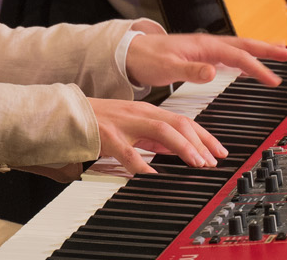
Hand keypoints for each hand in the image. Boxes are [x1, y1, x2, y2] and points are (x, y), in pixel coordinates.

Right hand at [87, 98, 225, 173]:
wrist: (67, 113)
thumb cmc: (100, 122)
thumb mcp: (133, 126)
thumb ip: (154, 138)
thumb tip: (177, 149)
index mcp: (148, 112)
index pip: (184, 121)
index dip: (205, 136)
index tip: (219, 152)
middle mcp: (140, 114)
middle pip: (178, 123)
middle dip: (200, 141)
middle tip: (212, 160)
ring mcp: (125, 124)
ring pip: (161, 131)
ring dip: (182, 147)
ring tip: (196, 162)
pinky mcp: (108, 136)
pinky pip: (128, 152)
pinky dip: (142, 164)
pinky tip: (152, 175)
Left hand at [123, 30, 286, 89]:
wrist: (132, 53)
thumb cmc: (148, 59)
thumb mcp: (167, 67)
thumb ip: (190, 70)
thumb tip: (213, 72)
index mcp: (204, 46)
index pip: (238, 56)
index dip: (257, 67)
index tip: (273, 78)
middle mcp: (208, 44)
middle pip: (245, 45)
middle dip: (268, 49)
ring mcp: (207, 49)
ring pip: (240, 48)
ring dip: (260, 50)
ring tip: (280, 52)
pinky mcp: (203, 56)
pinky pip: (230, 55)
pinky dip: (245, 57)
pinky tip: (249, 64)